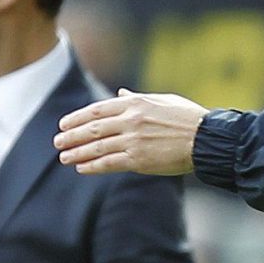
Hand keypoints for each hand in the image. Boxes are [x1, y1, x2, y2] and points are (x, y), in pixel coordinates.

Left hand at [54, 89, 207, 175]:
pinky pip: (109, 163)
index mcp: (135, 103)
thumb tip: (122, 94)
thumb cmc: (188, 118)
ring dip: (77, 152)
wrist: (206, 138)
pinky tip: (81, 167)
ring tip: (63, 157)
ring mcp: (134, 140)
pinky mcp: (139, 159)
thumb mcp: (162, 100)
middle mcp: (131, 120)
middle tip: (57, 142)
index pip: (97, 109)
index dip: (77, 118)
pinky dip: (93, 166)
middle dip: (72, 136)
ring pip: (97, 147)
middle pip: (93, 128)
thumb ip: (138, 98)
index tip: (63, 124)